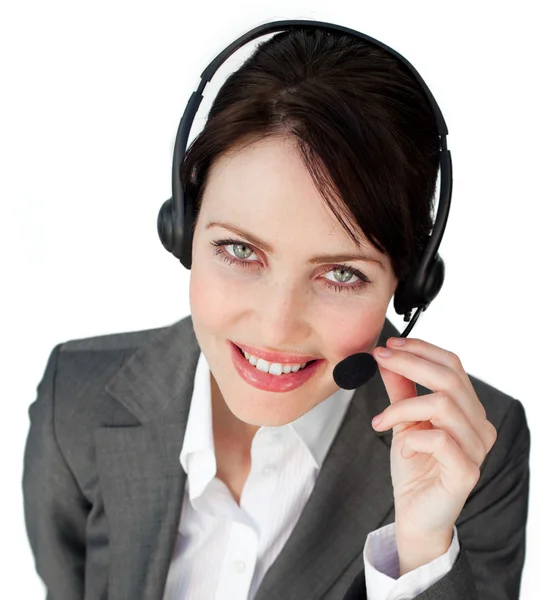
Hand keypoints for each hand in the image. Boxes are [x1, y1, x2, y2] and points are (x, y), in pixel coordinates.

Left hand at [371, 337, 497, 556]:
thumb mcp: (403, 420)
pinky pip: (440, 439)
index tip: (389, 346)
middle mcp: (478, 426)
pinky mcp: (466, 472)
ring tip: (382, 421)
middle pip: (449, 378)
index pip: (452, 365)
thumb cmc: (414, 467)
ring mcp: (476, 449)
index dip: (421, 349)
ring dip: (403, 406)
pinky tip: (401, 447)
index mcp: (468, 409)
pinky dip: (412, 437)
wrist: (415, 514)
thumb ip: (400, 390)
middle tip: (380, 360)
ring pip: (442, 404)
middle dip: (410, 363)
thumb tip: (386, 357)